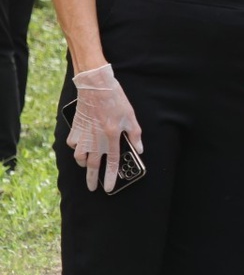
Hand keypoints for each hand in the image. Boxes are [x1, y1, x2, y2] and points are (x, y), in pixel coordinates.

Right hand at [68, 64, 142, 192]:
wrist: (96, 86)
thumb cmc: (115, 99)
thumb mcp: (131, 116)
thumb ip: (135, 134)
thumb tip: (139, 149)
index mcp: (112, 136)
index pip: (112, 162)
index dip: (111, 176)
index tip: (109, 188)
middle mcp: (96, 138)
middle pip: (92, 165)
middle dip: (92, 179)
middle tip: (92, 188)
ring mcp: (84, 134)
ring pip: (79, 156)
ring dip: (83, 163)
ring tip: (87, 165)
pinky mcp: (75, 128)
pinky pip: (72, 144)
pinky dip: (75, 148)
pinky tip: (80, 147)